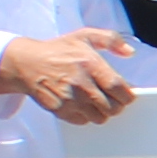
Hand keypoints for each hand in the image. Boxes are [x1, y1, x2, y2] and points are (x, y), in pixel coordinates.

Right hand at [0, 29, 141, 121]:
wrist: (26, 63)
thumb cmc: (58, 50)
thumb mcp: (85, 36)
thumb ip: (111, 40)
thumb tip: (130, 52)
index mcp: (90, 64)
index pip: (118, 88)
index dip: (127, 95)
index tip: (126, 94)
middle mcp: (81, 84)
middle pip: (112, 107)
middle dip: (116, 105)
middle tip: (111, 98)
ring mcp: (70, 99)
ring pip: (100, 117)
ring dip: (101, 111)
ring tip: (95, 100)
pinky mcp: (60, 110)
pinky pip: (83, 121)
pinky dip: (86, 116)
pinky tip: (81, 104)